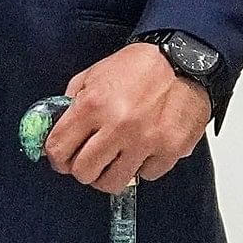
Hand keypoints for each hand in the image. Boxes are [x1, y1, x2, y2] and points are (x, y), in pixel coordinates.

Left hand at [42, 41, 212, 192]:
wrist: (185, 59)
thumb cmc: (139, 66)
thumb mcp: (93, 74)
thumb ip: (72, 102)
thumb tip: (57, 129)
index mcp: (93, 105)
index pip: (58, 148)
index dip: (56, 157)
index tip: (62, 158)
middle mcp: (118, 126)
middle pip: (83, 173)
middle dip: (82, 168)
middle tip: (90, 160)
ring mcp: (146, 141)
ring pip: (113, 183)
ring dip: (110, 174)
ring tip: (115, 159)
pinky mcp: (170, 150)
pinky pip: (146, 175)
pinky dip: (143, 166)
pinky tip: (144, 149)